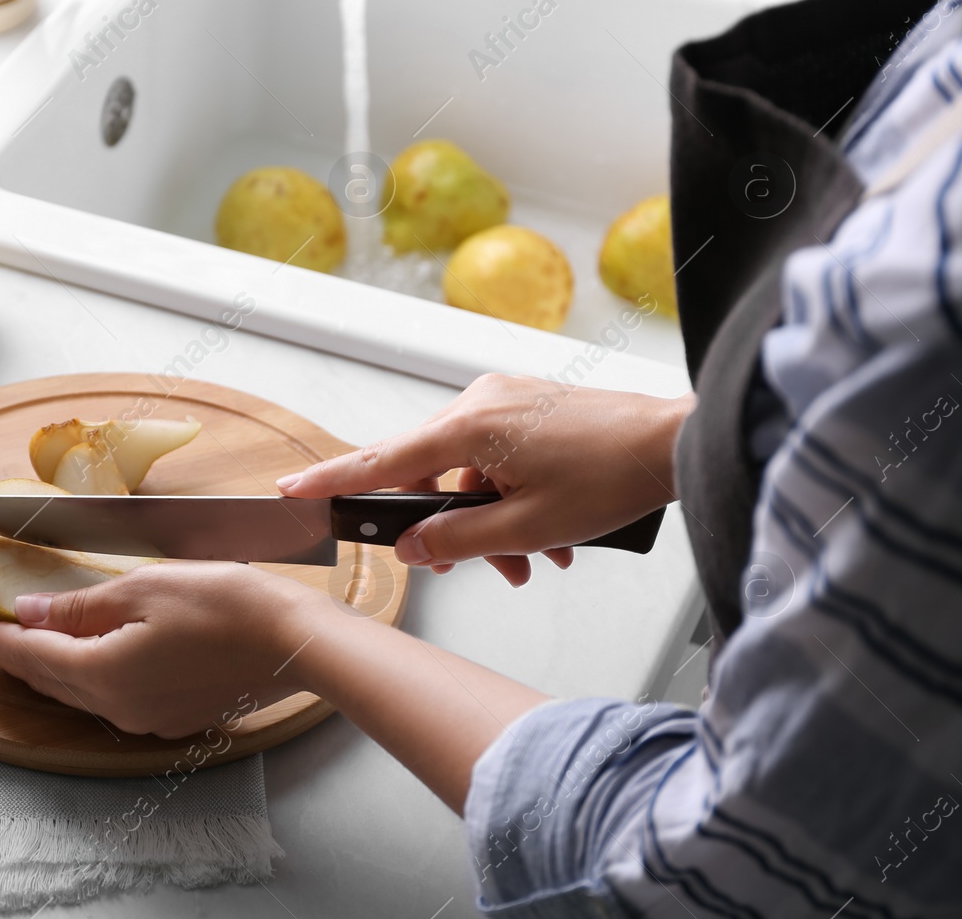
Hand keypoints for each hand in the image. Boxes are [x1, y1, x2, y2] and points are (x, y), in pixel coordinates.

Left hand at [0, 564, 322, 737]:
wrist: (292, 642)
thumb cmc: (224, 606)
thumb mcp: (144, 589)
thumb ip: (81, 606)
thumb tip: (31, 613)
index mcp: (105, 674)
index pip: (33, 656)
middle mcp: (120, 707)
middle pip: (52, 679)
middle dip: (14, 657)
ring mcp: (149, 718)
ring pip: (81, 691)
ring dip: (50, 667)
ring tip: (24, 646)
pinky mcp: (175, 716)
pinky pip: (113, 696)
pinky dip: (87, 675)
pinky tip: (86, 657)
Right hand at [277, 374, 692, 585]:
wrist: (673, 442)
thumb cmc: (612, 476)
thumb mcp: (527, 527)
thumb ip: (457, 539)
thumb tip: (410, 546)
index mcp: (467, 426)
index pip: (380, 460)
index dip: (332, 480)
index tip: (291, 488)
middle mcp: (478, 403)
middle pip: (427, 471)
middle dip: (446, 525)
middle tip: (461, 563)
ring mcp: (504, 401)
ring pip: (467, 471)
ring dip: (487, 520)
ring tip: (530, 559)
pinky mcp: (527, 407)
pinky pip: (494, 457)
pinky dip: (508, 497)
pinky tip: (545, 535)